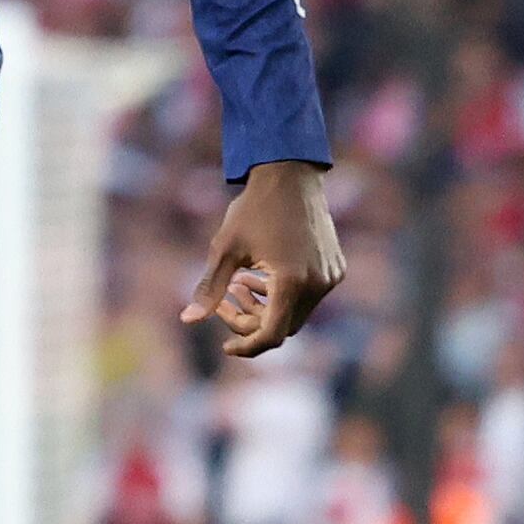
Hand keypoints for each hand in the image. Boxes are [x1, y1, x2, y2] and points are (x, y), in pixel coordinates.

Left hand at [183, 161, 342, 360]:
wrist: (290, 176)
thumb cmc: (252, 210)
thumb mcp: (224, 249)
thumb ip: (210, 289)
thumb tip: (187, 320)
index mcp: (291, 282)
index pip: (270, 335)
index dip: (247, 347)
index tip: (224, 348)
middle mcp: (318, 284)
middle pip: (283, 326)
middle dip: (250, 322)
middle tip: (223, 302)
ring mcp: (330, 277)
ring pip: (295, 313)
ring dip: (265, 307)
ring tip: (239, 283)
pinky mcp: (335, 268)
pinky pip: (308, 296)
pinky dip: (282, 295)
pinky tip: (259, 274)